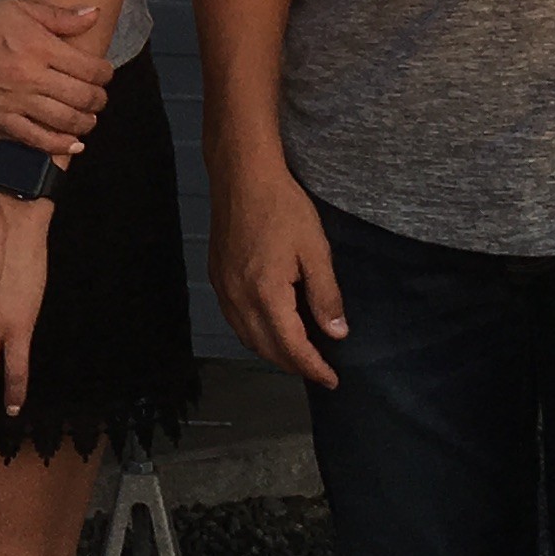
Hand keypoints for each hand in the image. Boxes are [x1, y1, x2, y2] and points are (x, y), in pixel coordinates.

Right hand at [0, 0, 111, 154]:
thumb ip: (60, 16)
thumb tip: (94, 14)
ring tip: (88, 119)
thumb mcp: (21, 8)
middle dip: (99, 100)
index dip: (105, 73)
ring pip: (64, 121)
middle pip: (83, 97)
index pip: (90, 69)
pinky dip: (58, 145)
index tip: (104, 73)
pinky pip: (35, 139)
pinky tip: (72, 144)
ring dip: (85, 123)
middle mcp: (31, 76)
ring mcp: (14, 100)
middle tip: (99, 98)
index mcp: (40, 47)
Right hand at [210, 146, 346, 385]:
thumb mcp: (315, 250)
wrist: (242, 176)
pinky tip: (270, 327)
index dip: (312, 367)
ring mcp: (224, 289)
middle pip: (265, 348)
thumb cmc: (281, 206)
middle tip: (318, 370)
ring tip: (298, 354)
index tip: (331, 379)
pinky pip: (235, 320)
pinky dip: (255, 333)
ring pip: (247, 337)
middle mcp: (239, 298)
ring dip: (272, 352)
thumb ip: (326, 295)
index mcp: (265, 293)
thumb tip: (336, 332)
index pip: (291, 347)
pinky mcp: (217, 277)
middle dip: (293, 365)